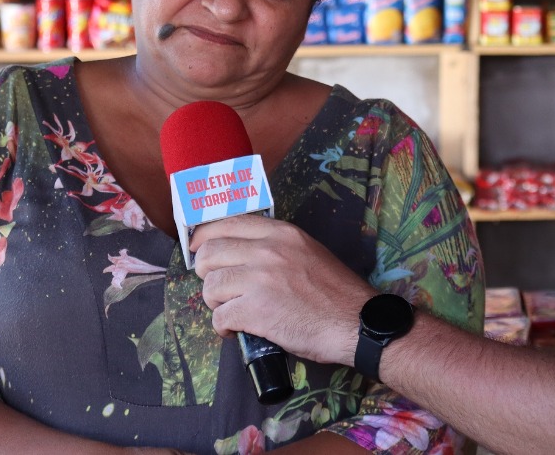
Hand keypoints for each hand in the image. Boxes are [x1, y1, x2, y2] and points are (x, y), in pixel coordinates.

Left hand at [190, 214, 372, 367]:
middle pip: (210, 254)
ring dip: (216, 303)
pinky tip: (237, 331)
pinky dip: (224, 328)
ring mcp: (260, 279)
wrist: (356, 323)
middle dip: (207, 274)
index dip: (205, 238)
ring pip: (210, 286)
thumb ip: (276, 247)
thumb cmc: (335, 292)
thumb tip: (240, 253)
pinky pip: (219, 317)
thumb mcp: (308, 252)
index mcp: (281, 233)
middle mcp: (268, 250)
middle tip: (219, 289)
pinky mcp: (256, 311)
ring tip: (232, 311)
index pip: (227, 223)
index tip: (198, 249)